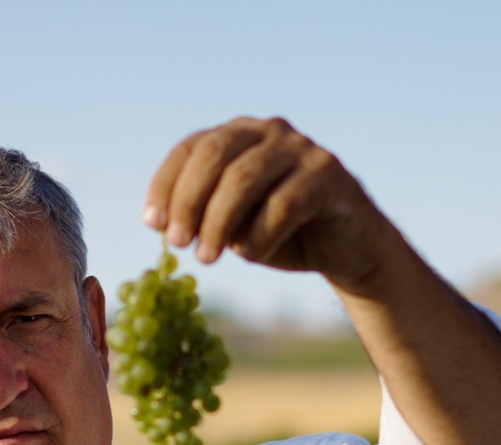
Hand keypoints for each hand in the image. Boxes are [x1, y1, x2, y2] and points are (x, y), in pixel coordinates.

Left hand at [143, 117, 392, 292]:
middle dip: (188, 201)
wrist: (348, 248)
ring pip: (244, 178)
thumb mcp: (235, 225)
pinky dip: (260, 235)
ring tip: (206, 258)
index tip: (152, 223)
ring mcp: (300, 148)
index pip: (191, 147)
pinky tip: (252, 253)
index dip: (166, 184)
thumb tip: (164, 222)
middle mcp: (269, 131)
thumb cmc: (282, 234)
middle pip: (214, 155)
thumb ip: (205, 215)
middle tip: (177, 243)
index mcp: (239, 135)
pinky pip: (283, 204)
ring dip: (218, 222)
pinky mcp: (327, 173)